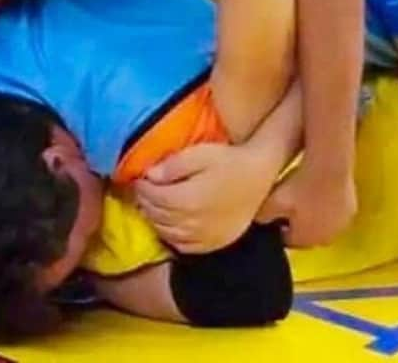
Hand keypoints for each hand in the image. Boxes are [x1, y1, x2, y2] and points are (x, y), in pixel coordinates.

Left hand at [133, 142, 276, 252]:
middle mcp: (192, 223)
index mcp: (187, 200)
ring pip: (166, 232)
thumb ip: (172, 165)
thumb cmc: (230, 160)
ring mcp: (202, 237)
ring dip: (154, 218)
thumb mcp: (200, 153)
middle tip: (141, 190)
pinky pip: (182, 245)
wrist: (260, 174)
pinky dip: (169, 235)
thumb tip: (148, 175)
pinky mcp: (212, 243)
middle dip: (145, 201)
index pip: (152, 197)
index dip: (141, 187)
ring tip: (152, 204)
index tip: (137, 178)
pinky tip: (169, 223)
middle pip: (156, 215)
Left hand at [257, 163, 356, 247]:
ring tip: (305, 192)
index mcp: (306, 241)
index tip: (275, 210)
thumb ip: (262, 217)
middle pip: (307, 233)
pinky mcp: (352, 209)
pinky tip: (319, 187)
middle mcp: (327, 239)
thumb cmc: (299, 185)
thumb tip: (259, 221)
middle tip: (289, 200)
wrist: (329, 165)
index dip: (279, 225)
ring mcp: (342, 225)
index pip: (287, 240)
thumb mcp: (271, 201)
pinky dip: (328, 203)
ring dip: (315, 214)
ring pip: (322, 223)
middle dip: (298, 222)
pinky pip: (334, 211)